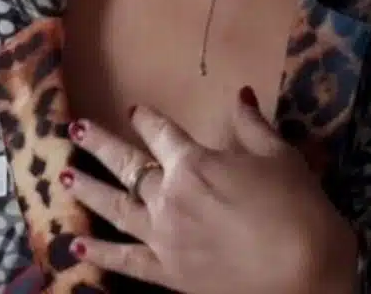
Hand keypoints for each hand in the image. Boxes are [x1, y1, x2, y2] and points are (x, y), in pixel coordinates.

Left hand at [61, 88, 358, 293]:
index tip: (135, 110)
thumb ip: (254, 126)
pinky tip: (75, 246)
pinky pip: (126, 261)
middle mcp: (169, 197)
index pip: (162, 132)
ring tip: (62, 176)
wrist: (308, 279)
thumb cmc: (299, 212)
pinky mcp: (168, 275)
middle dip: (99, 144)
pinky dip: (99, 253)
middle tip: (74, 130)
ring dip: (87, 190)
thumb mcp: (280, 159)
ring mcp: (164, 238)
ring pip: (115, 208)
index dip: (147, 119)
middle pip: (126, 164)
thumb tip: (241, 95)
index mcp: (194, 163)